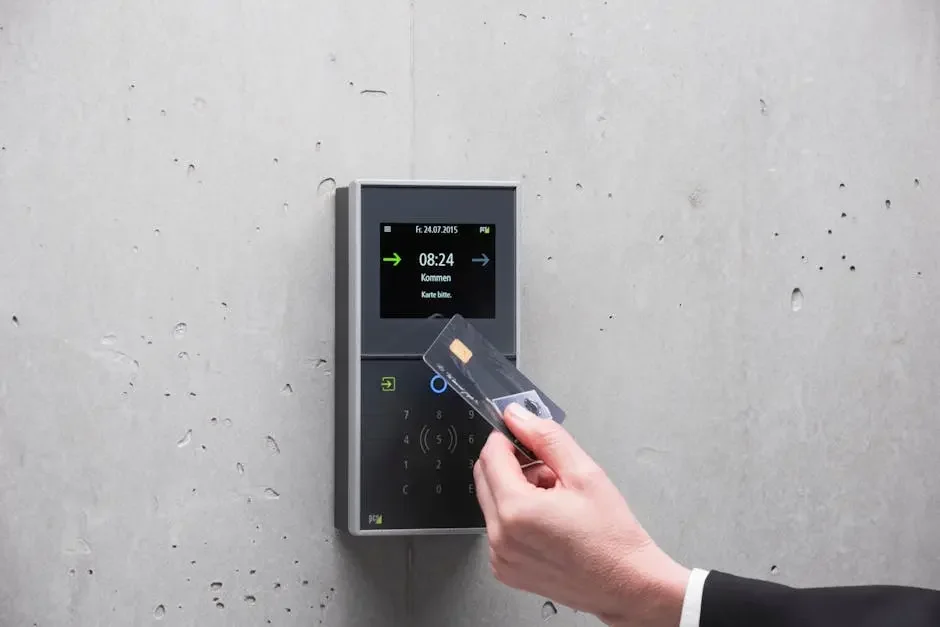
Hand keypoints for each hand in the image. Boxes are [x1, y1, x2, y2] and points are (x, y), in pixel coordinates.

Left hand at [473, 403, 690, 626]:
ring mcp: (500, 556)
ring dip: (516, 490)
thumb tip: (518, 416)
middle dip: (513, 464)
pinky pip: (498, 527)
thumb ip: (546, 438)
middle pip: (485, 477)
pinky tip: (549, 520)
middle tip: (550, 471)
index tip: (527, 437)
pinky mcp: (505, 568)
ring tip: (555, 499)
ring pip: (493, 501)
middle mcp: (500, 537)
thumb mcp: (584, 473)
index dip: (509, 438)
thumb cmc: (612, 538)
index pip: (491, 454)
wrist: (627, 584)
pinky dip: (517, 516)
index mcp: (515, 510)